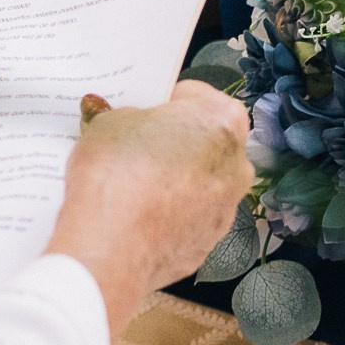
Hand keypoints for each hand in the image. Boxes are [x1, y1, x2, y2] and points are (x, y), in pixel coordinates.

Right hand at [43, 81, 254, 334]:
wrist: (109, 249)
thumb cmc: (117, 178)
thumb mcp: (110, 122)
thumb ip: (126, 115)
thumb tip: (126, 121)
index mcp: (223, 121)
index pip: (194, 96)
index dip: (162, 101)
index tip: (142, 110)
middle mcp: (236, 165)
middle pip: (201, 140)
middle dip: (170, 140)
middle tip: (133, 143)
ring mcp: (225, 209)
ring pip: (197, 182)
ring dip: (170, 178)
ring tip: (128, 180)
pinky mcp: (206, 244)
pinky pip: (187, 217)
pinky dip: (166, 213)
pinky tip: (134, 211)